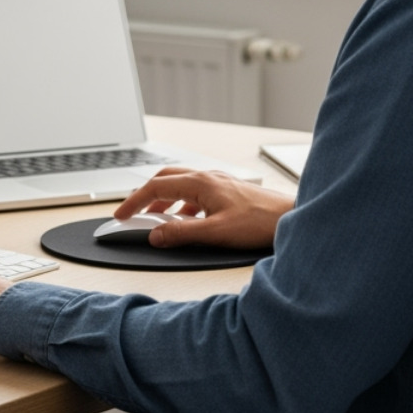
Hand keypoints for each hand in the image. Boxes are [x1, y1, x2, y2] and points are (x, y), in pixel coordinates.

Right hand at [114, 167, 292, 248]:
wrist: (290, 217)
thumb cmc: (260, 221)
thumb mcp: (215, 232)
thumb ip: (182, 233)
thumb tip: (156, 234)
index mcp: (200, 182)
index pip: (156, 187)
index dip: (134, 202)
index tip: (121, 215)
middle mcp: (207, 177)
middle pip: (165, 179)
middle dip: (145, 195)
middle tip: (132, 212)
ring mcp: (217, 183)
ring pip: (180, 185)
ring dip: (163, 199)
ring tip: (155, 218)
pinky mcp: (226, 191)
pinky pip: (194, 193)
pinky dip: (181, 204)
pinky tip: (186, 220)